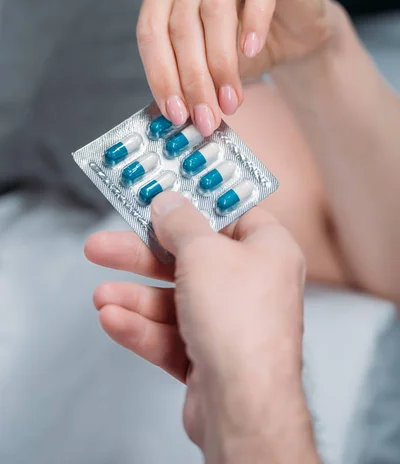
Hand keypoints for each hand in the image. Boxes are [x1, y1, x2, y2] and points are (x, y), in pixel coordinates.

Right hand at [85, 193, 317, 461]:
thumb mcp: (203, 253)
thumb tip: (168, 203)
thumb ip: (181, 224)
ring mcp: (231, 322)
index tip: (165, 193)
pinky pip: (171, 334)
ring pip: (174, 299)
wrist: (244, 407)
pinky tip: (113, 320)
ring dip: (136, 297)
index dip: (197, 203)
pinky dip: (143, 328)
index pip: (231, 215)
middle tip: (104, 244)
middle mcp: (252, 285)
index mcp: (267, 251)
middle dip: (143, 255)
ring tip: (102, 294)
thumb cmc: (240, 321)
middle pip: (190, 259)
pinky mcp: (211, 356)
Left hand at [137, 0, 338, 135]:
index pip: (150, 30)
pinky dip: (254, 23)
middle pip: (181, 24)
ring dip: (221, 63)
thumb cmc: (242, 46)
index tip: (175, 113)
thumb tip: (175, 113)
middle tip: (205, 116)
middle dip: (194, 79)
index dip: (161, 76)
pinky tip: (251, 52)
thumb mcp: (207, 65)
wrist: (294, 32)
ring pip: (215, 8)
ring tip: (230, 100)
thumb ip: (187, 79)